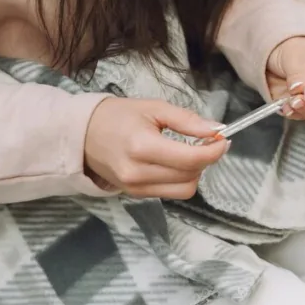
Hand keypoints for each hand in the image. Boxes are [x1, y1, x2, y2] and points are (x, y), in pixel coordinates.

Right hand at [84, 98, 228, 198]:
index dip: (214, 151)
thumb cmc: (118, 116)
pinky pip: (172, 192)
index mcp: (142, 147)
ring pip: (185, 189)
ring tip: (190, 153)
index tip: (223, 139)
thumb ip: (187, 120)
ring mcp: (136, 188)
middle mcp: (138, 173)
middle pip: (191, 175)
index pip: (191, 159)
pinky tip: (175, 163)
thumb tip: (217, 130)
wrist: (81, 135)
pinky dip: (181, 179)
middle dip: (206, 159)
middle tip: (207, 142)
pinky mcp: (136, 195)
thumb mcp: (154, 108)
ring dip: (196, 172)